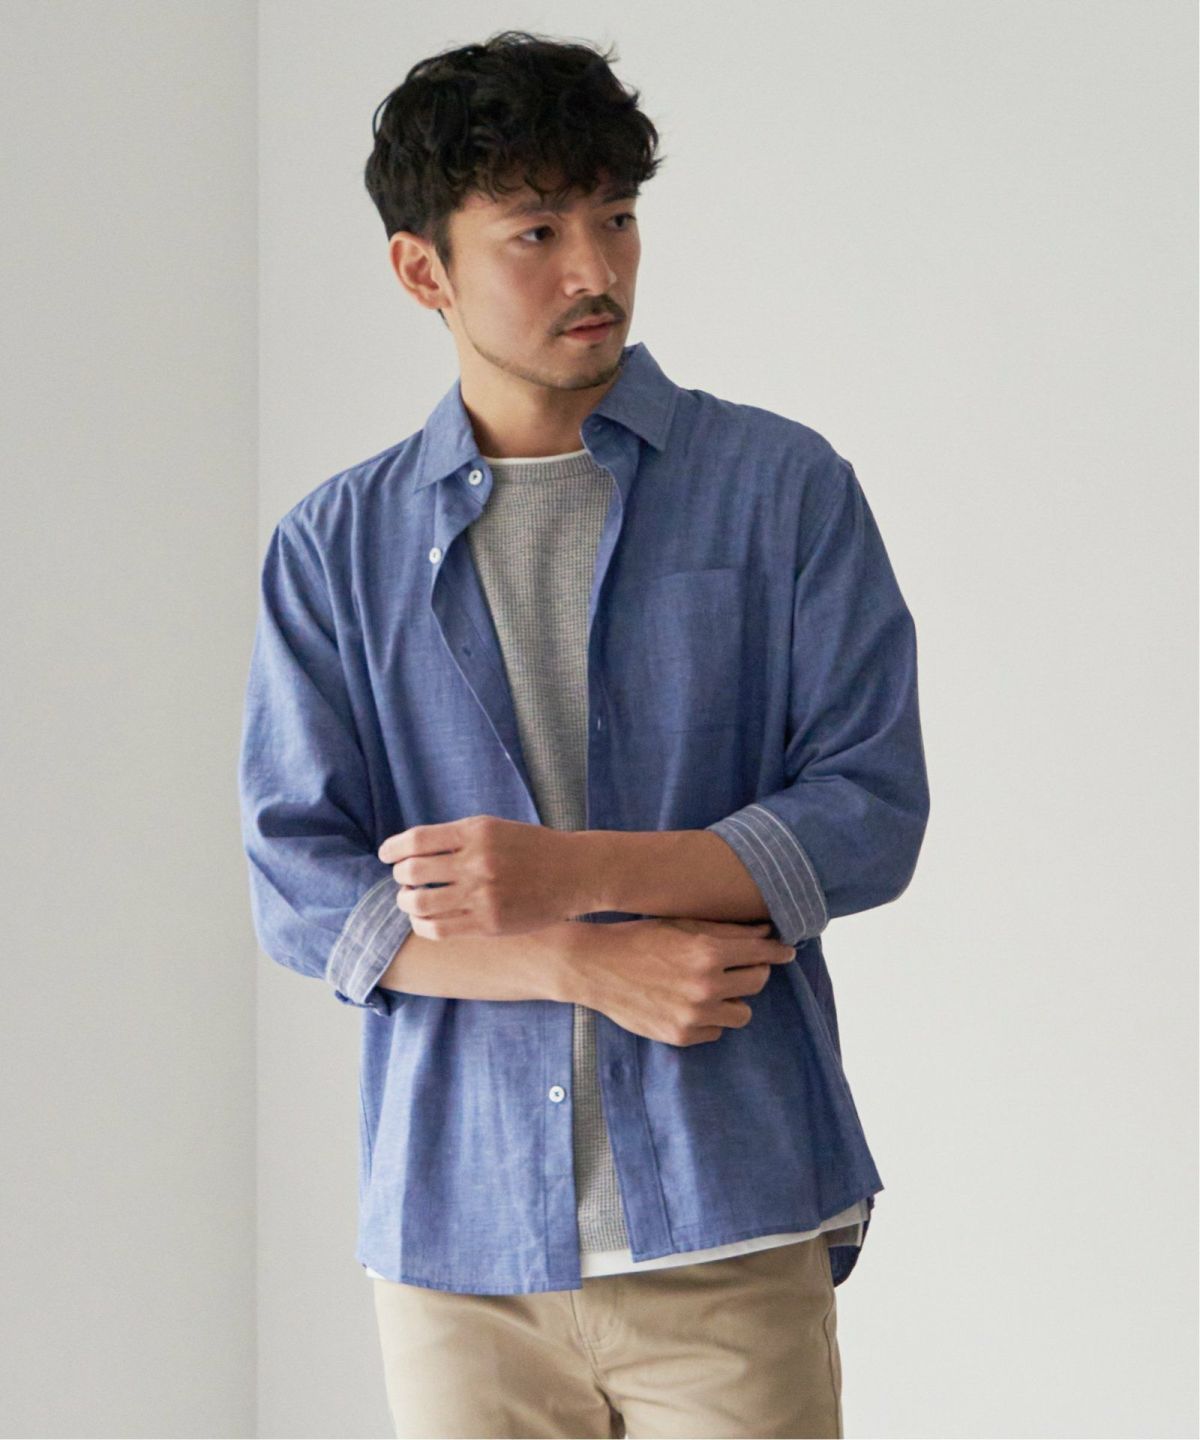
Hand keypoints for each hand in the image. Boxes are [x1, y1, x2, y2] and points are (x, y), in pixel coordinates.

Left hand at [377, 814, 589, 940]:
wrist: (573, 872)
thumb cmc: (531, 847)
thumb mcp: (494, 828)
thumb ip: (456, 838)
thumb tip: (410, 850)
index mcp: (476, 832)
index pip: (416, 840)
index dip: (393, 849)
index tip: (386, 855)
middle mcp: (477, 862)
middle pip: (412, 872)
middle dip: (399, 876)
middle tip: (403, 880)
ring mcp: (482, 895)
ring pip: (419, 903)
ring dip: (406, 902)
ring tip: (410, 900)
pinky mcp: (488, 923)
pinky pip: (439, 929)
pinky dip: (422, 924)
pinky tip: (424, 919)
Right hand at [574, 916, 796, 1046]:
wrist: (594, 967)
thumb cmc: (640, 937)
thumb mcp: (683, 924)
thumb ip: (727, 931)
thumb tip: (765, 934)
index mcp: (707, 952)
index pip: (762, 954)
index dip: (778, 952)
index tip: (786, 951)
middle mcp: (705, 986)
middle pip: (758, 983)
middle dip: (755, 971)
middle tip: (743, 965)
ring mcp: (693, 1015)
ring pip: (743, 1013)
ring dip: (734, 999)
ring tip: (715, 988)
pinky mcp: (681, 1036)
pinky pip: (716, 1030)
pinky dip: (710, 1018)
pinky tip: (691, 1003)